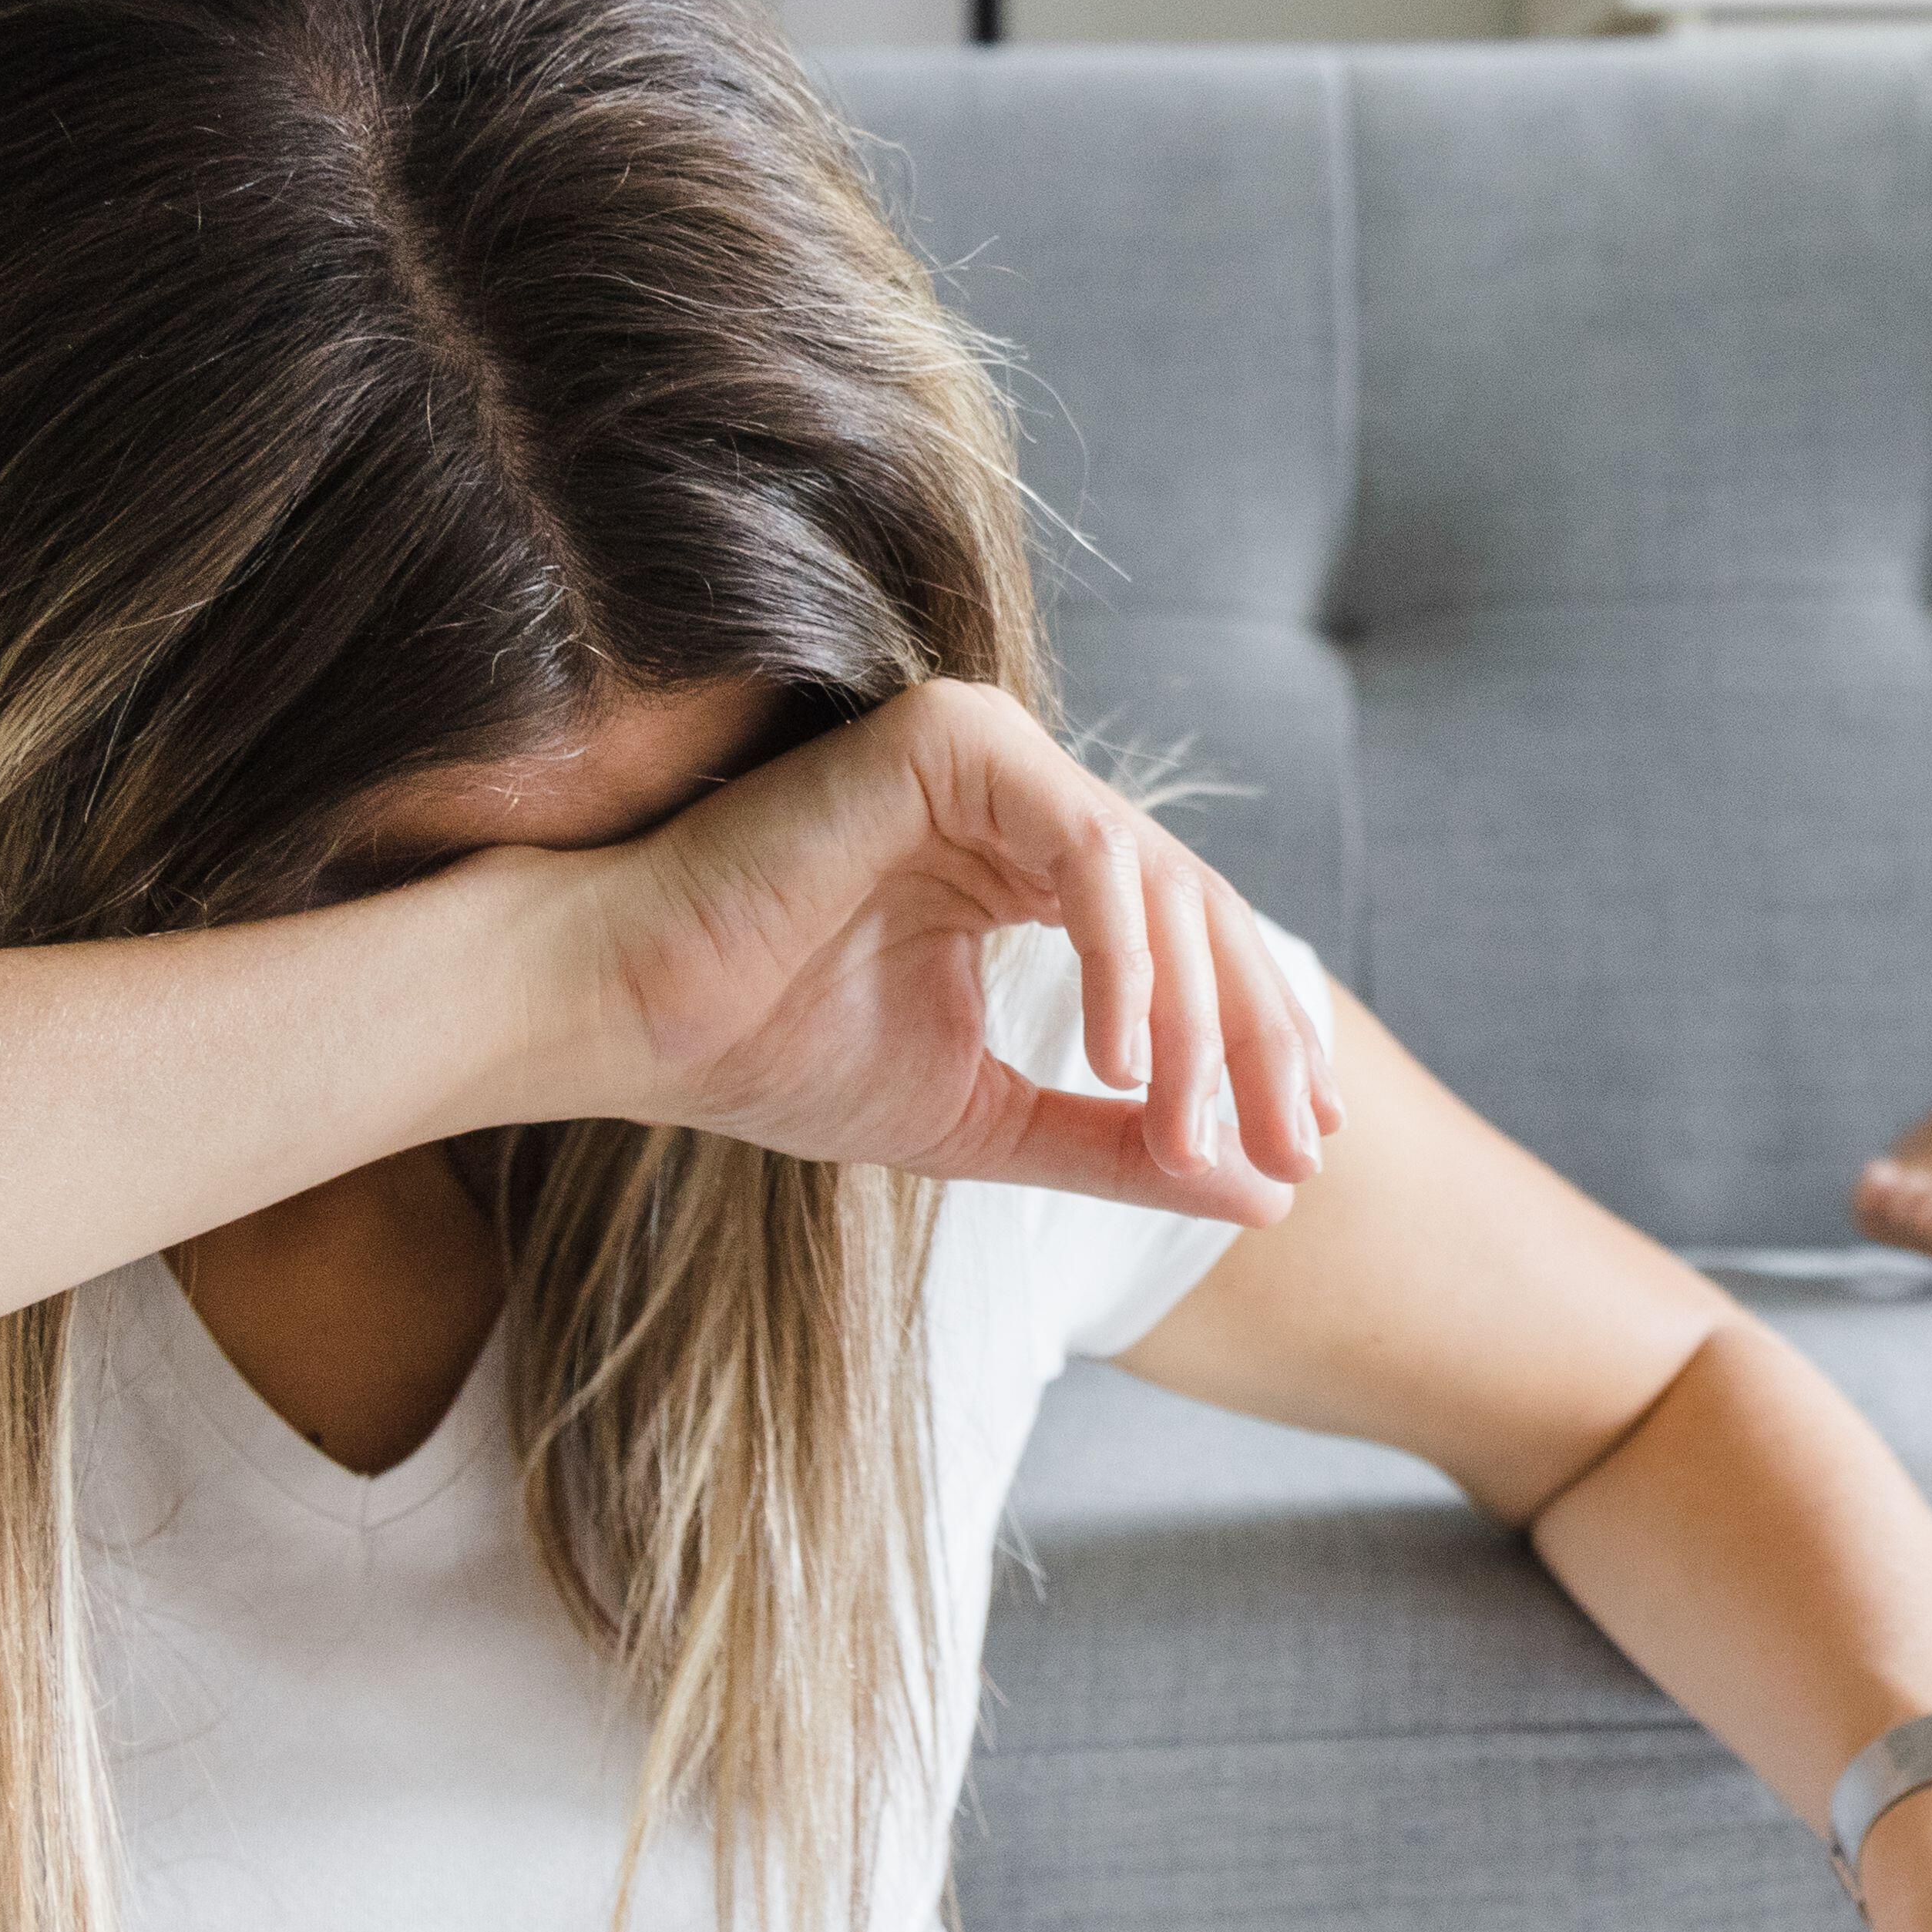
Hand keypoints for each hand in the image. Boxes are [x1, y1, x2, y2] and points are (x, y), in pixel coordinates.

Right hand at [553, 680, 1334, 1223]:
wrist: (629, 1015)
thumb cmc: (775, 1053)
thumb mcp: (987, 1120)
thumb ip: (1120, 1144)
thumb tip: (1264, 1191)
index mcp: (1035, 868)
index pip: (1190, 945)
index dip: (1258, 1048)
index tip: (1302, 1152)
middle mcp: (1028, 799)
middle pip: (1200, 909)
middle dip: (1257, 1037)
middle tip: (1291, 1145)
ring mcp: (995, 757)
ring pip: (1159, 879)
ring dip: (1193, 1017)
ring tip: (1189, 1127)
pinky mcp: (956, 740)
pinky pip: (1086, 848)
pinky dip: (1120, 955)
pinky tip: (1117, 1055)